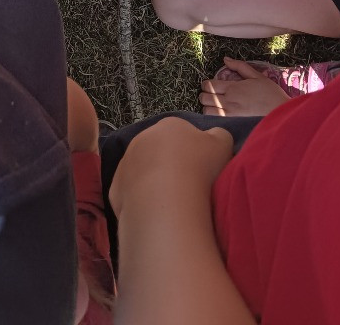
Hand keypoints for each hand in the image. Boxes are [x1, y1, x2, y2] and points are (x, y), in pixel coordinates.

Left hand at [108, 117, 232, 217]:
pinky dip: (143, 203)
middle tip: (190, 187)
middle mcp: (143, 138)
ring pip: (144, 173)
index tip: (203, 170)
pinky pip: (132, 195)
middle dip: (172, 166)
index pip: (183, 133)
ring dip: (155, 184)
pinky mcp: (116, 189)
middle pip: (160, 151)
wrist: (166, 200)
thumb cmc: (199, 168)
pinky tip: (156, 214)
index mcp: (169, 125)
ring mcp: (126, 163)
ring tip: (174, 204)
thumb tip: (215, 137)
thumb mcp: (222, 144)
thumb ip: (220, 136)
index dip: (195, 151)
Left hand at [200, 59, 290, 116]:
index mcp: (233, 88)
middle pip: (204, 98)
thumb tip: (225, 59)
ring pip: (207, 111)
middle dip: (204, 95)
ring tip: (213, 105)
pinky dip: (212, 117)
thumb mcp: (257, 76)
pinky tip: (218, 115)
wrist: (281, 113)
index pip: (209, 85)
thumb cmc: (270, 93)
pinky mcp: (233, 125)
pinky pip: (215, 121)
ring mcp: (230, 114)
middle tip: (210, 94)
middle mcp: (228, 101)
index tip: (209, 84)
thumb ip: (240, 66)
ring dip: (207, 107)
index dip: (205, 84)